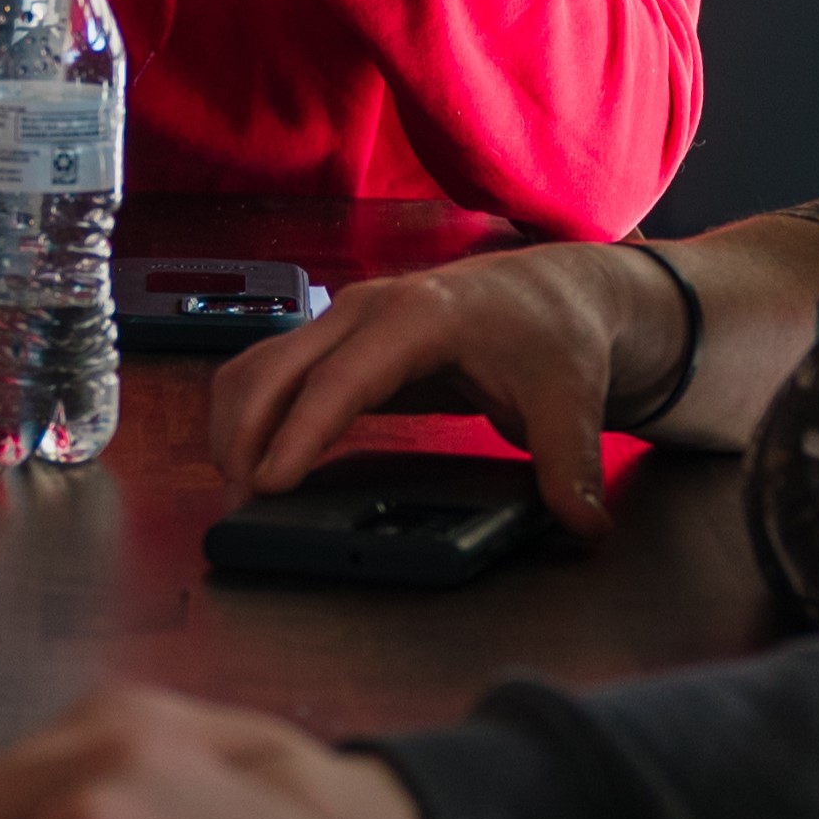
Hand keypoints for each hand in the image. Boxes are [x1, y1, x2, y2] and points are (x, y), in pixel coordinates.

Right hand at [208, 245, 688, 531]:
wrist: (553, 293)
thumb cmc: (554, 334)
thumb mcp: (571, 400)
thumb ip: (571, 465)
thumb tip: (583, 525)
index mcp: (416, 319)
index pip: (338, 382)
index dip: (299, 435)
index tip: (268, 485)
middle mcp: (364, 310)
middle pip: (274, 369)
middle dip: (244, 436)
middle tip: (242, 507)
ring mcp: (343, 320)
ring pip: (258, 365)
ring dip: (235, 424)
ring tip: (237, 489)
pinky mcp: (337, 340)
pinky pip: (271, 369)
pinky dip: (249, 412)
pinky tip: (252, 457)